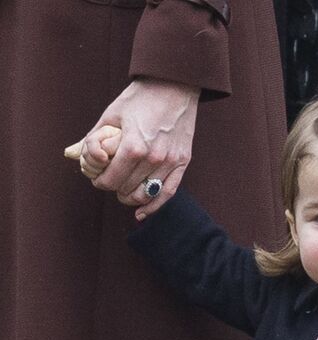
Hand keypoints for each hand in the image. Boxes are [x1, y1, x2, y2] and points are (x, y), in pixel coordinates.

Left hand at [65, 78, 199, 216]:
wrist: (174, 84)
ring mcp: (169, 162)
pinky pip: (167, 193)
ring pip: (144, 195)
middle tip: (110, 180)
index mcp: (132, 147)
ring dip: (130, 197)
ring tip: (124, 191)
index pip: (110, 180)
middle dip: (114, 187)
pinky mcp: (182, 162)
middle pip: (125, 189)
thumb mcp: (111, 114)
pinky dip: (153, 206)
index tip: (98, 177)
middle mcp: (152, 158)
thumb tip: (71, 155)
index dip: (99, 181)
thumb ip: (92, 139)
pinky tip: (141, 213)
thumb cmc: (140, 97)